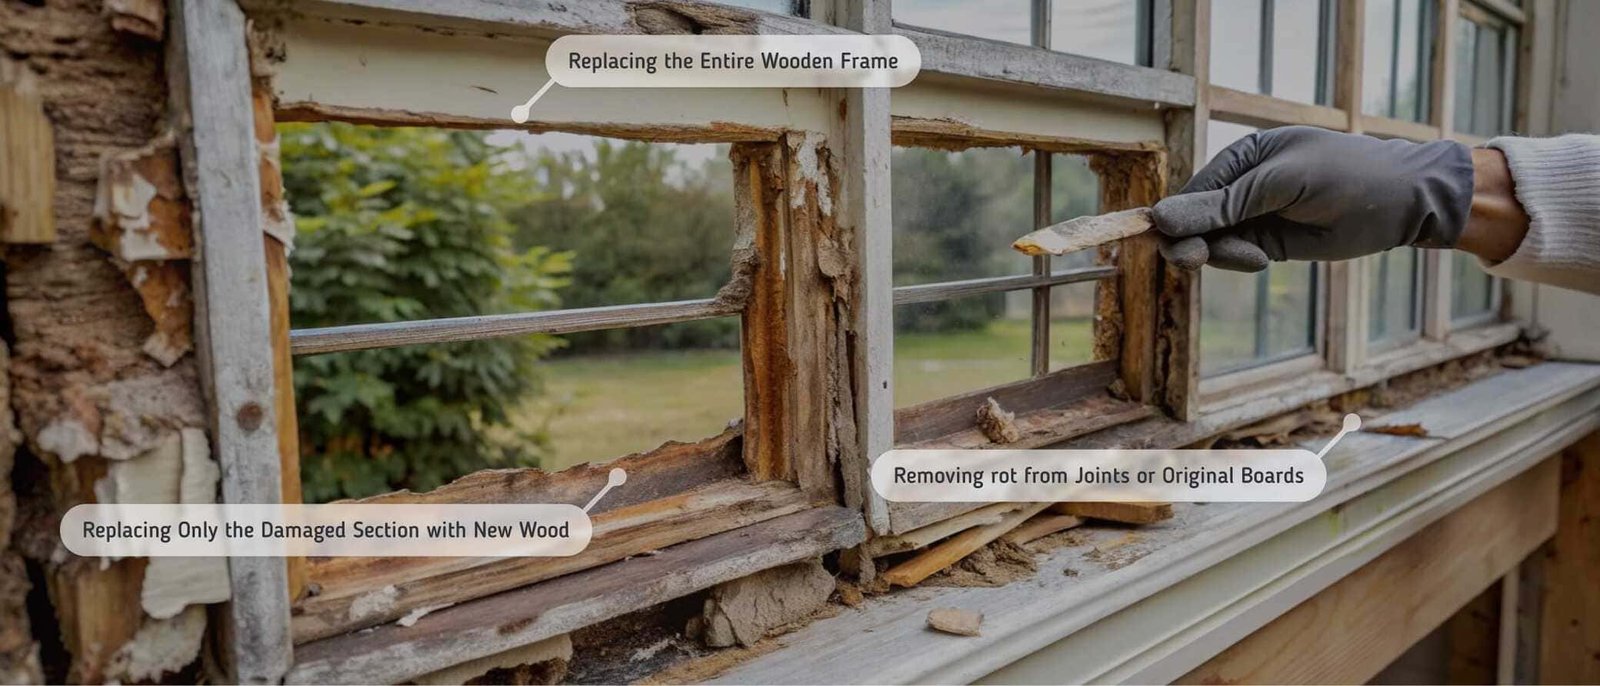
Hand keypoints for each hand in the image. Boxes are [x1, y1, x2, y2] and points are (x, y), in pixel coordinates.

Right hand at [1152, 126, 1475, 270]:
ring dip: (1219, 254)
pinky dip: (1239, 261)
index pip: (1190, 191)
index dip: (1173, 218)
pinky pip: (1235, 255)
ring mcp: (1255, 216)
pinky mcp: (1270, 242)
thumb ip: (1223, 204)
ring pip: (1212, 242)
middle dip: (1192, 240)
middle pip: (1194, 220)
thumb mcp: (1282, 184)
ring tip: (1253, 259)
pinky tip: (1262, 260)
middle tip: (1193, 261)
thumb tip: (1161, 218)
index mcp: (1241, 157)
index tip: (1166, 243)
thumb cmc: (1348, 177)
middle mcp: (1242, 186)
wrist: (1405, 203)